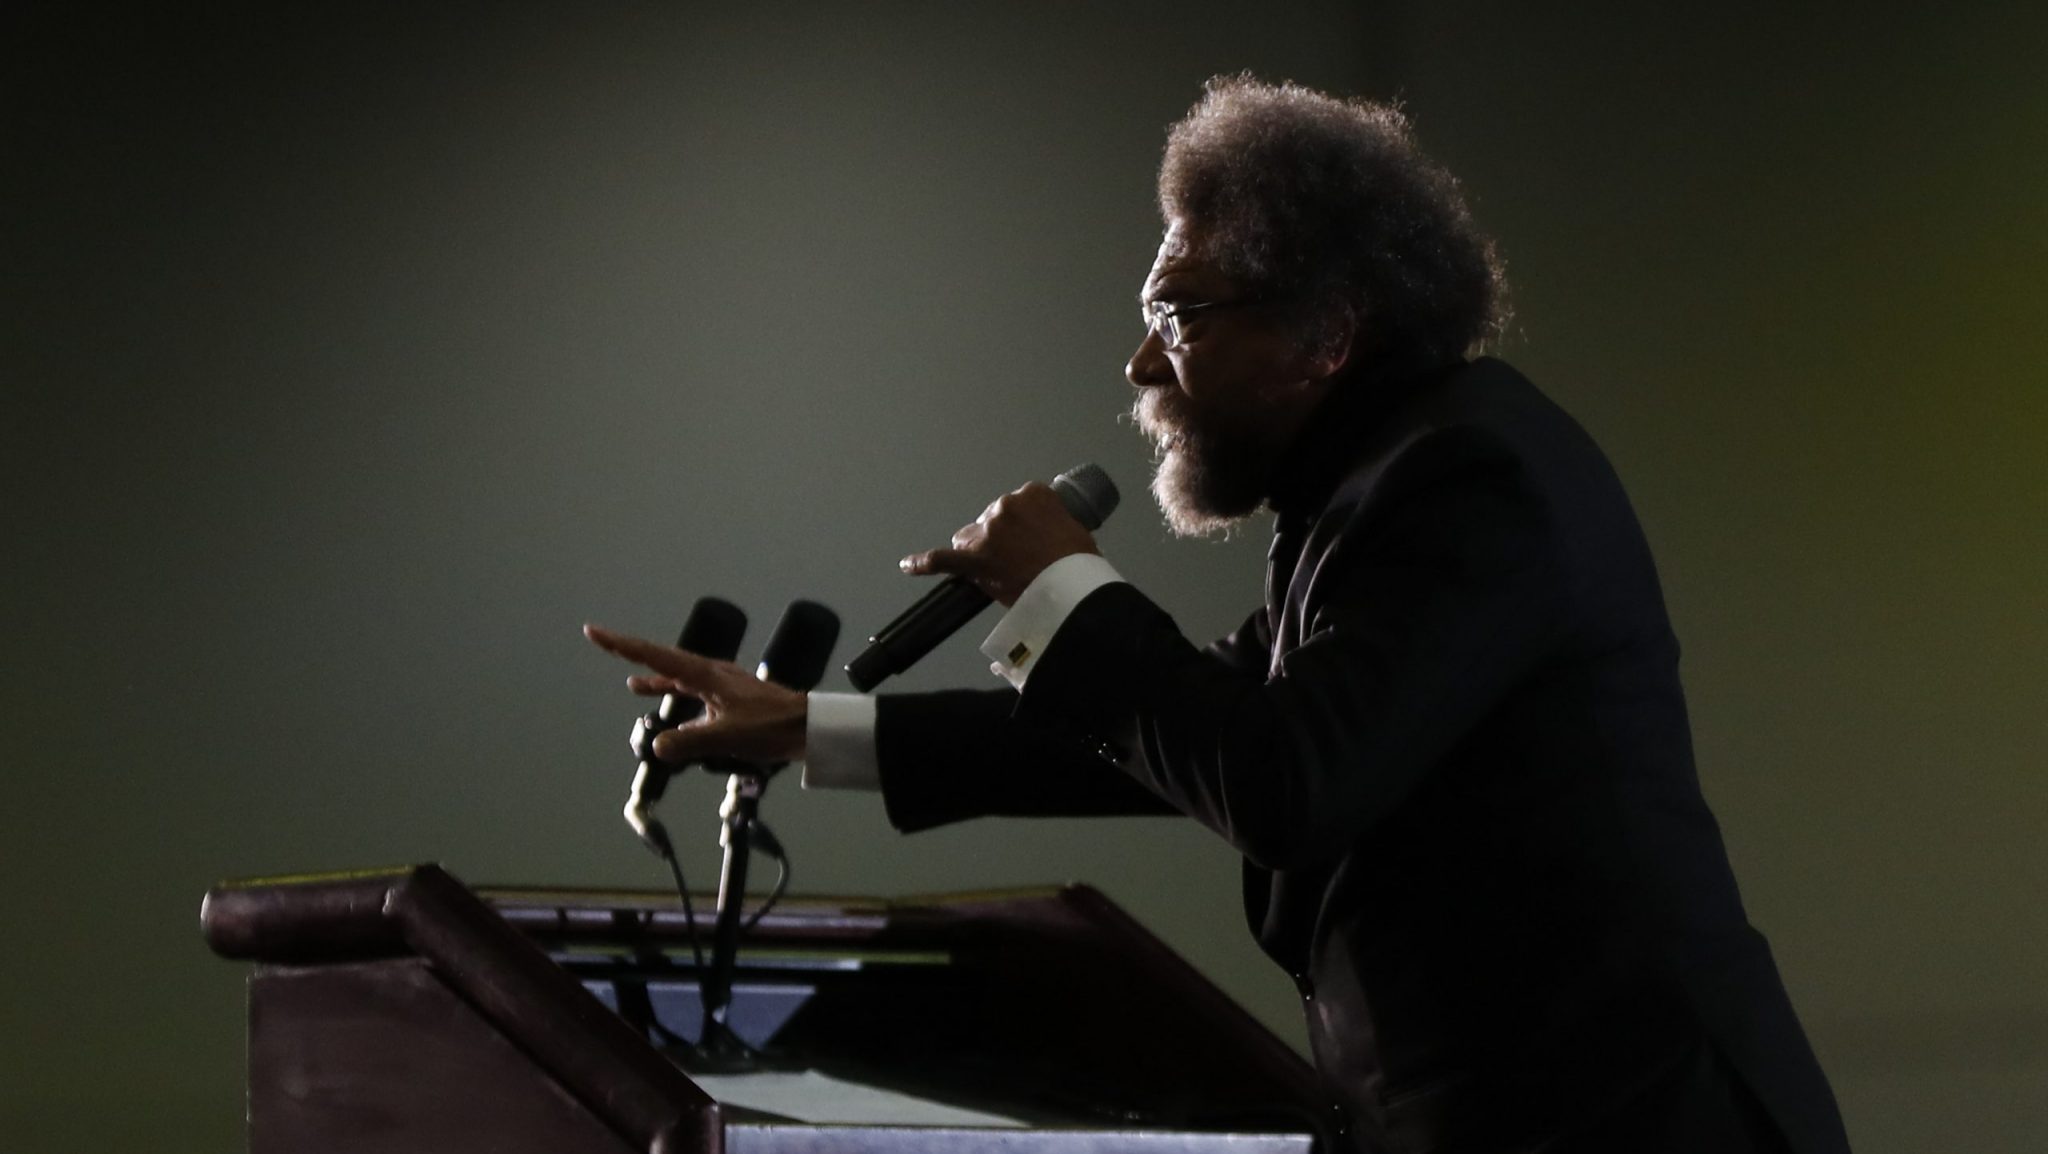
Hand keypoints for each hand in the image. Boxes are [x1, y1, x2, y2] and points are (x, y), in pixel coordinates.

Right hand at [583, 624, 807, 763]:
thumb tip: (658, 746)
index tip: (595, 632)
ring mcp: (720, 682)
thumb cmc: (773, 727)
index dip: (621, 645)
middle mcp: (710, 672)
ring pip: (678, 674)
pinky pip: (693, 690)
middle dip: (631, 650)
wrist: (809, 726)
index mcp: (706, 674)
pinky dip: (676, 693)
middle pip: (661, 657)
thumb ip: (690, 741)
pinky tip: (672, 707)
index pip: (654, 656)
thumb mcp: (727, 737)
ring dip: (654, 676)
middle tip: (601, 639)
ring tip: (630, 681)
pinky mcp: (729, 695)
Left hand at [899, 482, 1097, 605]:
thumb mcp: (1076, 531)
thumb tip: (1045, 538)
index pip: (1021, 503)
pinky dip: (923, 563)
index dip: (1024, 523)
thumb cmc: (1079, 564)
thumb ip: (1054, 524)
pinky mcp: (974, 560)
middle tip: (1020, 559)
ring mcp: (987, 533)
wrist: (1073, 590)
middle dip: (1001, 536)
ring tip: (994, 568)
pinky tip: (909, 565)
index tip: (1031, 536)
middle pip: (993, 518)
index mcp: (1034, 495)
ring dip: (978, 548)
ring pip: (971, 536)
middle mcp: (1006, 507)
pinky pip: (941, 560)